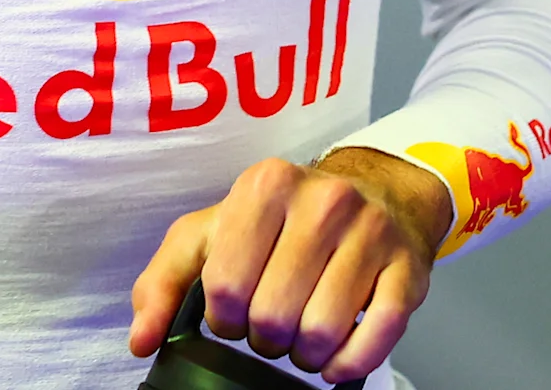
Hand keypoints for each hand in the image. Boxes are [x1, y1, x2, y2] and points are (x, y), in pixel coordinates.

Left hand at [128, 147, 454, 381]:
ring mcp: (371, 234)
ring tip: (299, 338)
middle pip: (273, 314)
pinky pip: (376, 338)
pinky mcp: (407, 270)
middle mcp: (322, 201)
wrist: (375, 192)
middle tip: (269, 326)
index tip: (233, 312)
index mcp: (264, 186)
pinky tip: (334, 360)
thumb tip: (142, 340)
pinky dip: (348, 364)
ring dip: (303, 355)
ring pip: (321, 332)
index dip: (224, 316)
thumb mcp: (212, 233)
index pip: (227, 284)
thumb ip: (163, 282)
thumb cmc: (284, 218)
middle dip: (264, 338)